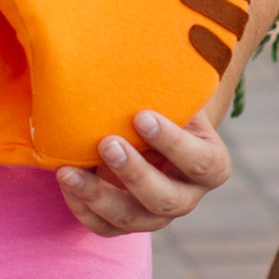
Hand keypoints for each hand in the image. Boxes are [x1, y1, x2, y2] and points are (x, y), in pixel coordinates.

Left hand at [58, 103, 229, 238]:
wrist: (154, 133)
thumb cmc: (167, 107)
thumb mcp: (177, 97)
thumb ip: (169, 86)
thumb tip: (139, 52)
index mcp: (211, 165)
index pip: (201, 162)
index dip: (172, 142)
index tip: (141, 116)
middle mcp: (187, 196)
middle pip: (165, 199)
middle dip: (134, 173)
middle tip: (107, 143)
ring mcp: (156, 216)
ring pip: (131, 218)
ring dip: (97, 195)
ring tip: (67, 171)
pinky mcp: (127, 223)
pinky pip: (104, 227)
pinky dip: (82, 207)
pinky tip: (66, 181)